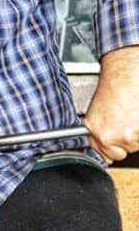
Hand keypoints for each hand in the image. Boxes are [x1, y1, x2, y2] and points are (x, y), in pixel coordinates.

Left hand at [83, 45, 138, 161]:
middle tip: (125, 122)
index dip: (112, 148)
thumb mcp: (96, 113)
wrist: (124, 74)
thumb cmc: (112, 89)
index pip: (105, 156)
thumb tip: (105, 150)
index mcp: (94, 132)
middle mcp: (108, 136)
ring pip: (135, 145)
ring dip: (136, 134)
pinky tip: (136, 115)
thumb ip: (99, 133)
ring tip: (131, 116)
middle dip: (125, 140)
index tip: (115, 143)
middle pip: (123, 152)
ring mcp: (126, 135)